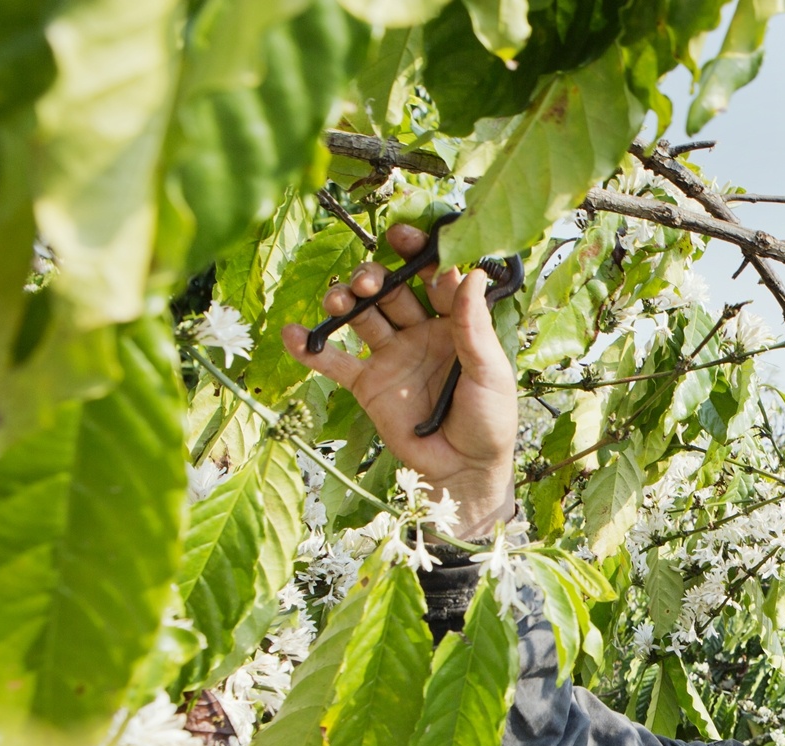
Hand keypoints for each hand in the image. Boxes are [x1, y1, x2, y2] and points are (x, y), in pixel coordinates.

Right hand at [282, 224, 518, 538]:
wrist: (463, 473)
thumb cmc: (489, 422)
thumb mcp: (489, 372)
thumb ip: (474, 326)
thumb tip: (472, 272)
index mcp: (455, 325)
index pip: (434, 277)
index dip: (419, 253)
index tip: (403, 234)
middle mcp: (421, 333)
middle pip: (391, 291)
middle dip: (376, 278)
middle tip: (368, 279)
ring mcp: (392, 356)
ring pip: (362, 316)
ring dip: (346, 301)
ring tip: (340, 300)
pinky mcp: (368, 383)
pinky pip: (335, 360)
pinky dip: (312, 348)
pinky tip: (295, 334)